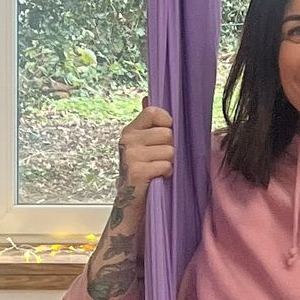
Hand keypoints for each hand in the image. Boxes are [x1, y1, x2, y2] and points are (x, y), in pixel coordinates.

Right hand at [112, 103, 172, 232]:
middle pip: (168, 134)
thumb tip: (147, 97)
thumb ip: (149, 124)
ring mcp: (130, 156)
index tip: (167, 135)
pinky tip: (158, 178)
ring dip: (170, 162)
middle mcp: (127, 140)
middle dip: (171, 148)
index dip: (167, 122)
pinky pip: (166, 165)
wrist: (131, 203)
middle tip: (161, 159)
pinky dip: (167, 173)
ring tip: (159, 170)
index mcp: (130, 130)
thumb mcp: (145, 145)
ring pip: (170, 150)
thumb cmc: (144, 171)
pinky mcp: (136, 172)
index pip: (154, 112)